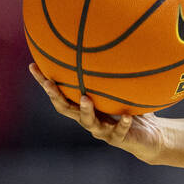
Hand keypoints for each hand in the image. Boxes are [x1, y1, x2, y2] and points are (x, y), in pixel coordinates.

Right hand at [30, 63, 164, 163]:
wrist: (150, 137)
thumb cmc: (133, 110)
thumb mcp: (123, 89)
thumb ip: (115, 74)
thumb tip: (111, 44)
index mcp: (85, 108)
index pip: (61, 94)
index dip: (45, 82)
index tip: (33, 65)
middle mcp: (89, 119)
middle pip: (66, 109)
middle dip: (55, 96)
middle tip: (48, 83)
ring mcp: (103, 131)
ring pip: (89, 122)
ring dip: (85, 110)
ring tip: (85, 98)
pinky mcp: (119, 139)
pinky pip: (120, 131)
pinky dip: (122, 123)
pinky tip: (127, 116)